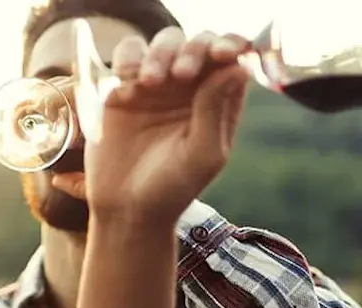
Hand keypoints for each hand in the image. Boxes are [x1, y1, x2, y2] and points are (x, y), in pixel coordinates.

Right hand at [81, 28, 251, 226]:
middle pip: (197, 43)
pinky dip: (128, 60)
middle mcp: (190, 87)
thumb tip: (237, 66)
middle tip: (181, 75)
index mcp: (218, 100)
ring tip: (149, 82)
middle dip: (192, 49)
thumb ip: (215, 109)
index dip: (230, 44)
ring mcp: (157, 85)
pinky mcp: (124, 89)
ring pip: (163, 43)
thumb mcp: (202, 154)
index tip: (221, 53)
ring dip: (159, 53)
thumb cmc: (172, 189)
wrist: (126, 210)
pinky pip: (127, 56)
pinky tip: (127, 85)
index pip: (231, 58)